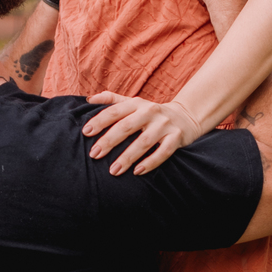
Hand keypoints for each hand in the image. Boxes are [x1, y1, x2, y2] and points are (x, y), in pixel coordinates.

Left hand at [83, 90, 202, 175]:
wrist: (185, 116)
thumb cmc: (151, 113)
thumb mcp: (133, 103)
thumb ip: (111, 99)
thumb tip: (88, 99)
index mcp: (136, 103)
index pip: (115, 111)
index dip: (100, 120)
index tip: (86, 132)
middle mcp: (150, 112)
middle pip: (127, 126)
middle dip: (109, 141)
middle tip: (94, 154)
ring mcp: (164, 125)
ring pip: (144, 142)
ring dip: (128, 157)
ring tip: (114, 170)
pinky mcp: (176, 138)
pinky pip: (163, 152)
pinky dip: (150, 162)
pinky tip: (137, 172)